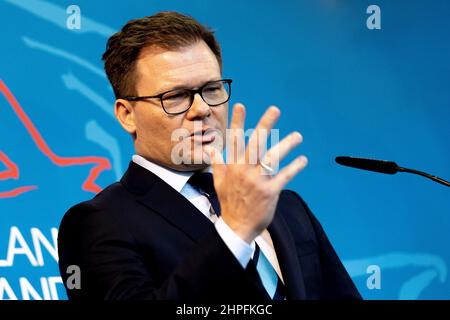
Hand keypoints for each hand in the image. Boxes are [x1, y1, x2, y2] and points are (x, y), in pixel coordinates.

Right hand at [205, 103, 306, 243]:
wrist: (237, 227)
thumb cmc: (229, 203)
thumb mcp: (219, 182)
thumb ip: (217, 164)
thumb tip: (211, 150)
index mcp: (232, 166)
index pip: (235, 140)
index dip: (238, 122)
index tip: (241, 105)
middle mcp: (244, 171)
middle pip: (256, 143)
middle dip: (265, 125)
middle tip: (275, 109)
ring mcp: (257, 181)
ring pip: (272, 157)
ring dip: (286, 145)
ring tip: (298, 136)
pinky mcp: (270, 192)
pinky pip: (284, 176)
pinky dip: (294, 167)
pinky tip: (303, 160)